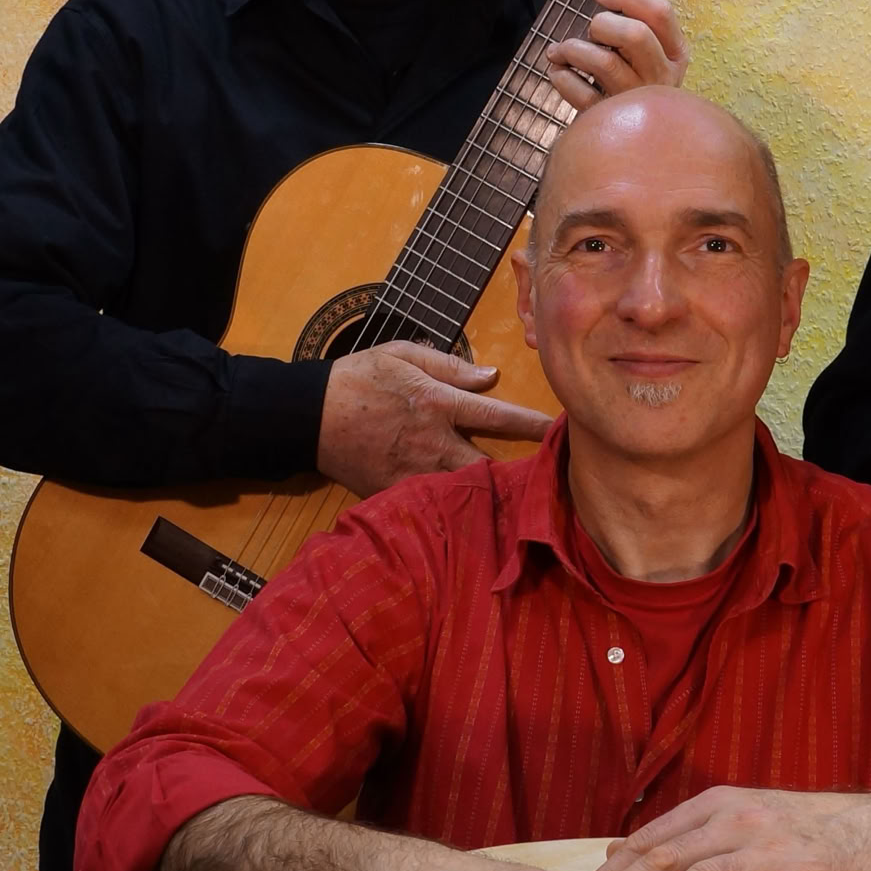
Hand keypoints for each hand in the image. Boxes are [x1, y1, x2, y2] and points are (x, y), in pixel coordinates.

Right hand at [317, 341, 552, 498]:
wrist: (307, 416)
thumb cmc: (359, 377)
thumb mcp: (403, 355)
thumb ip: (451, 365)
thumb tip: (492, 376)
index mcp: (437, 403)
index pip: (498, 416)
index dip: (534, 425)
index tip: (564, 431)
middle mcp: (432, 441)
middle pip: (490, 465)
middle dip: (520, 474)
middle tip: (552, 481)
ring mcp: (414, 471)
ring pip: (465, 490)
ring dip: (491, 494)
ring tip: (524, 503)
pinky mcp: (396, 491)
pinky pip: (434, 502)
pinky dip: (455, 507)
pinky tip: (476, 515)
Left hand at [544, 0, 689, 109]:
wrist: (639, 140)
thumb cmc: (636, 82)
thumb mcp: (651, 54)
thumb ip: (636, 26)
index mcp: (676, 54)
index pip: (660, 12)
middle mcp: (663, 77)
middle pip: (636, 35)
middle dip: (603, 24)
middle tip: (591, 30)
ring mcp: (638, 101)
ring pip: (604, 62)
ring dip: (573, 48)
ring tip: (559, 50)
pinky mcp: (612, 120)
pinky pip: (582, 93)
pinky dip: (563, 78)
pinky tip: (559, 72)